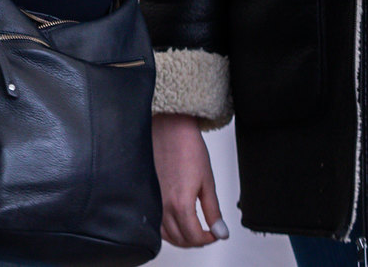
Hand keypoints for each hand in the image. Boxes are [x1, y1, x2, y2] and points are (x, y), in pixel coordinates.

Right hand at [153, 114, 225, 248]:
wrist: (169, 128)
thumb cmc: (187, 147)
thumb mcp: (208, 181)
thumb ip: (213, 211)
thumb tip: (220, 231)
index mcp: (180, 203)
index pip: (194, 237)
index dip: (208, 239)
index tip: (215, 233)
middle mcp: (163, 206)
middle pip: (180, 239)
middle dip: (196, 240)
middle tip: (208, 232)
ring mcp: (153, 201)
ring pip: (166, 235)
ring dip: (182, 237)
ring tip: (194, 228)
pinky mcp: (147, 196)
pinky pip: (156, 223)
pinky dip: (168, 229)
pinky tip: (176, 222)